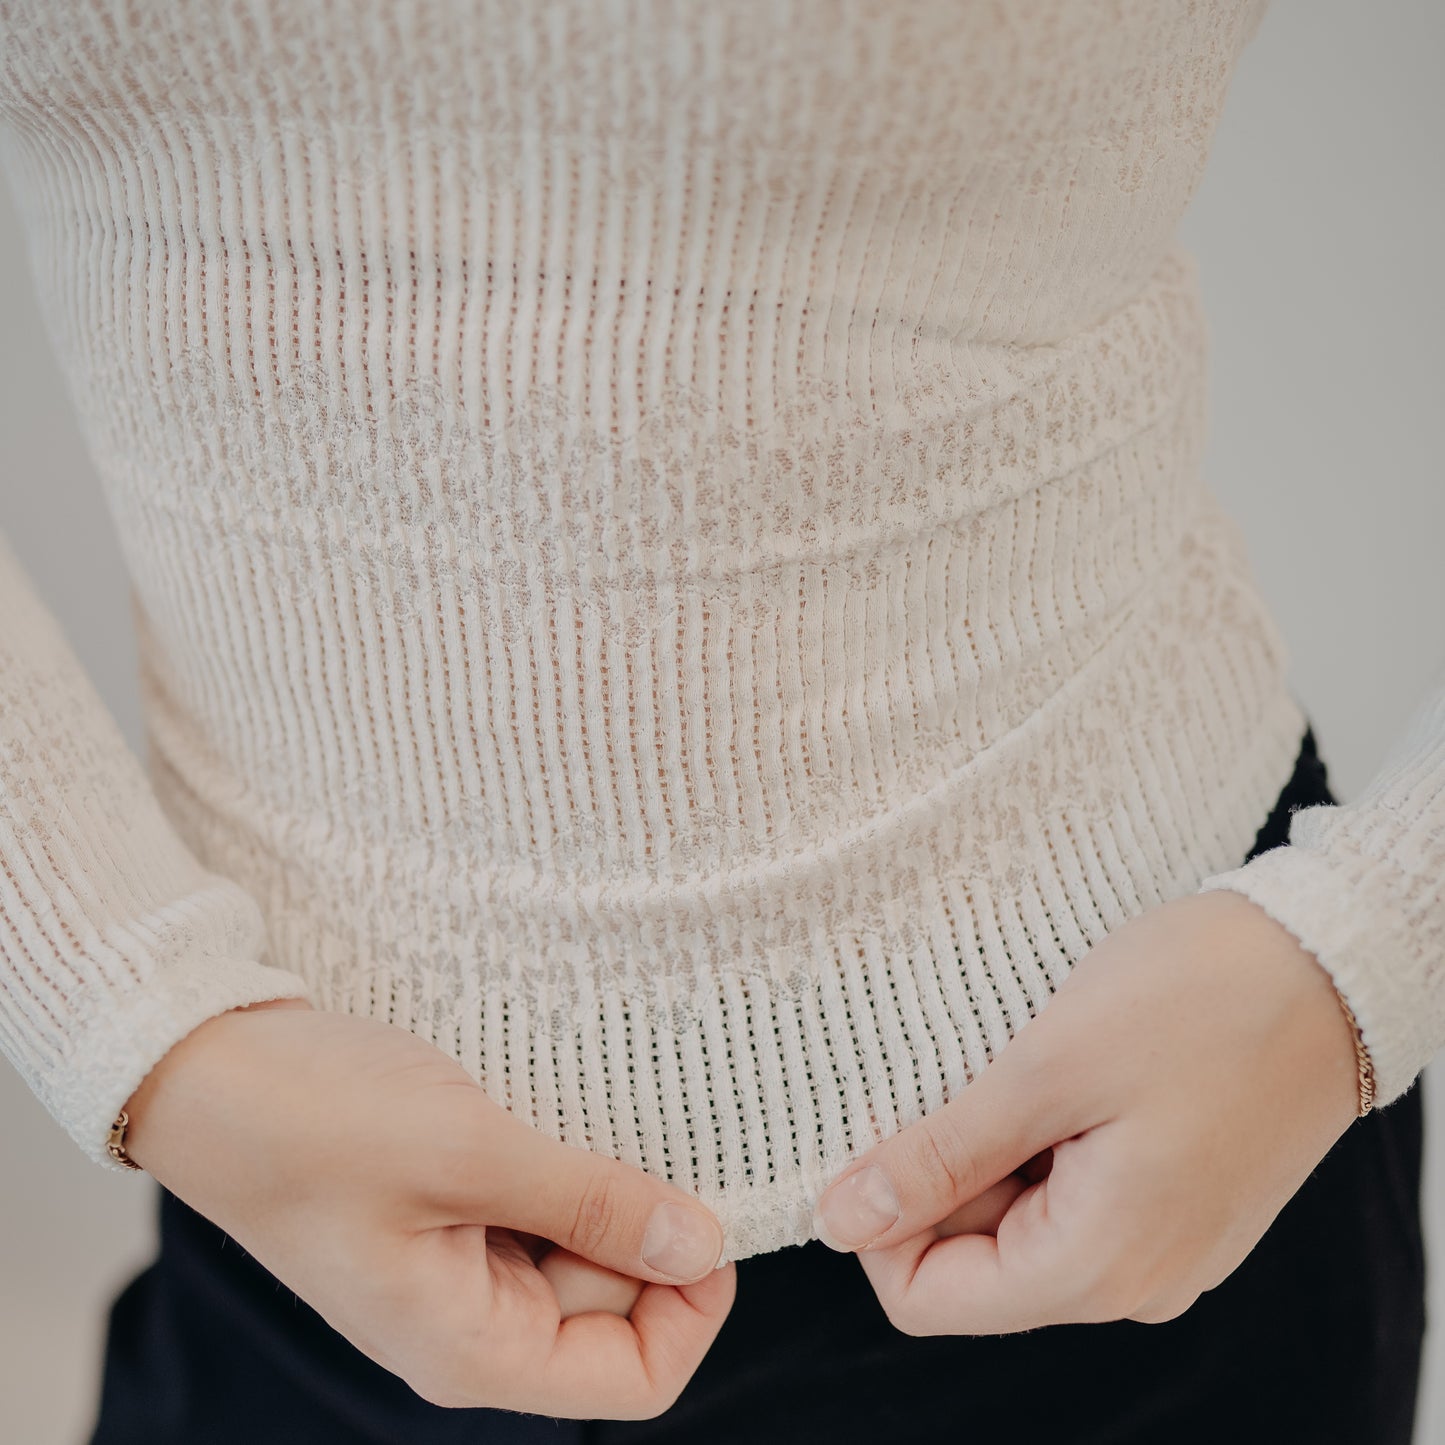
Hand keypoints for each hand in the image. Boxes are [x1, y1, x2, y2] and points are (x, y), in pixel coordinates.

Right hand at [121, 997, 734, 1417]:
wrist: (209, 1067)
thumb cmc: (316, 1121)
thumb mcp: (468, 1155)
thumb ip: (590, 1202)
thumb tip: (702, 1244)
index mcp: (471, 1348)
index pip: (634, 1378)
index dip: (691, 1305)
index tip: (705, 1210)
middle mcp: (470, 1321)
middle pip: (616, 1305)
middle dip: (644, 1222)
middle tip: (642, 1128)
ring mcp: (457, 1264)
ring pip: (582, 1244)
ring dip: (604, 1180)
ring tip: (585, 1108)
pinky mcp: (450, 1207)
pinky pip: (541, 1202)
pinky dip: (564, 1159)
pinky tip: (556, 1104)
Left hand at [810, 889, 1361, 1333]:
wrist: (1331, 963)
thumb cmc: (1197, 1002)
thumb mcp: (1046, 1071)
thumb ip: (943, 1155)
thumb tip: (844, 1217)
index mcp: (1098, 1265)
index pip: (928, 1299)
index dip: (879, 1221)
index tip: (879, 1126)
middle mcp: (1133, 1280)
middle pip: (973, 1262)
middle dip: (940, 1171)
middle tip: (955, 1071)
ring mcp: (1160, 1242)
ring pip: (1018, 1221)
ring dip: (990, 1145)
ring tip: (1014, 1060)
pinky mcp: (1172, 1199)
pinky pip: (1069, 1193)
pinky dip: (1038, 1137)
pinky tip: (1052, 1070)